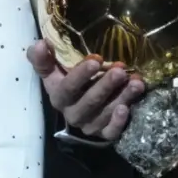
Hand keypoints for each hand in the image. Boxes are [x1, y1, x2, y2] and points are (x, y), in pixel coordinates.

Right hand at [27, 40, 143, 141]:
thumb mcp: (52, 70)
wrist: (77, 107)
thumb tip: (40, 43)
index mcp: (59, 97)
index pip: (68, 88)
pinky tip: (128, 108)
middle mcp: (73, 114)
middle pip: (89, 102)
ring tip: (136, 83)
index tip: (96, 59)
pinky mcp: (104, 134)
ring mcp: (89, 125)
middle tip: (121, 70)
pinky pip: (111, 132)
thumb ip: (43, 58)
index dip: (80, 75)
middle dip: (106, 85)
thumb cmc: (66, 81)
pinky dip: (119, 122)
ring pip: (105, 114)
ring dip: (122, 98)